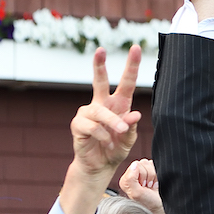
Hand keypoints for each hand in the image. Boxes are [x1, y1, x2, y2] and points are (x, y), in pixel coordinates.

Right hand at [70, 46, 141, 179]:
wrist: (99, 166)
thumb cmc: (115, 149)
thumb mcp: (129, 140)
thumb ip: (132, 127)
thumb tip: (135, 114)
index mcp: (119, 104)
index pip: (127, 82)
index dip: (131, 65)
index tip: (135, 47)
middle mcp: (102, 104)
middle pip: (99, 81)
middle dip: (99, 65)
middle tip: (101, 49)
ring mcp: (88, 113)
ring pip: (100, 111)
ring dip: (112, 122)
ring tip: (119, 132)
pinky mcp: (78, 124)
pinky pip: (92, 126)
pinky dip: (102, 135)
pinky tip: (105, 142)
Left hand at [120, 159, 167, 213]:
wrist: (160, 207)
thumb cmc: (148, 203)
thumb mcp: (136, 193)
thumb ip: (131, 179)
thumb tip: (134, 165)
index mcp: (126, 179)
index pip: (136, 165)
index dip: (142, 175)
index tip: (143, 186)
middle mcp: (133, 175)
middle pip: (143, 163)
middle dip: (149, 175)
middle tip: (148, 187)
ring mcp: (143, 173)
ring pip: (150, 164)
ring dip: (154, 176)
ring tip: (152, 186)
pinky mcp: (152, 172)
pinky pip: (157, 165)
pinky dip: (158, 175)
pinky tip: (156, 184)